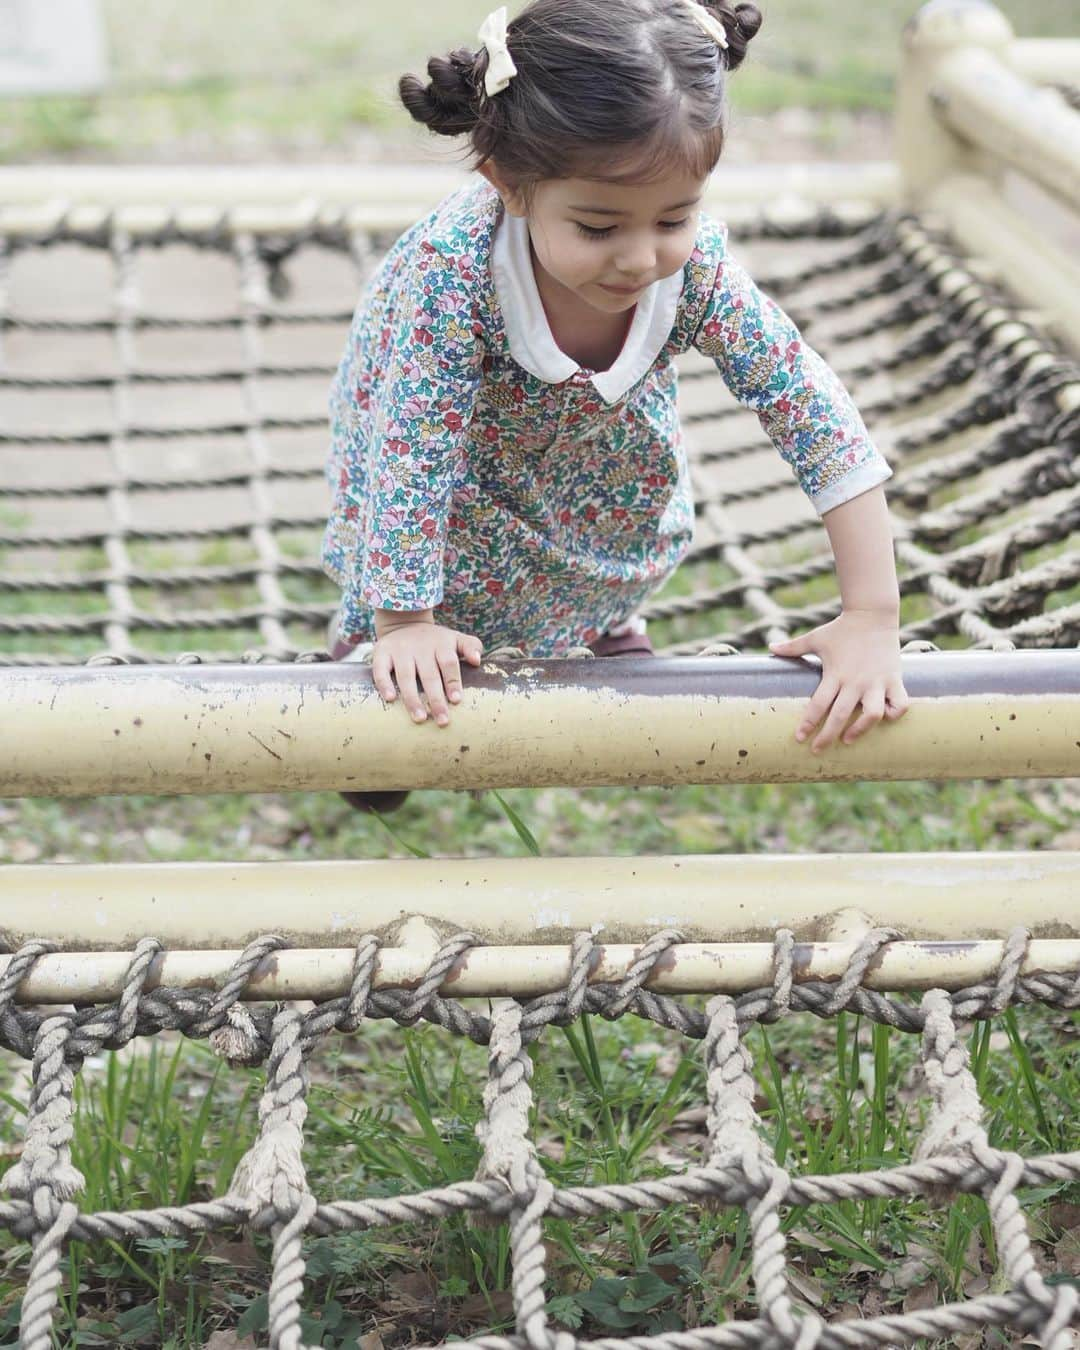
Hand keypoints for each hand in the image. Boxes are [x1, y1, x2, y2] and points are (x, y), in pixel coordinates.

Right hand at [372, 611, 483, 726]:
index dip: (452, 682)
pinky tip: (390, 699)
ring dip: (412, 698)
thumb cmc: (436, 641)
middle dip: (436, 699)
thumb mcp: (455, 638)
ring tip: (420, 718)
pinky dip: (384, 684)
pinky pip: (380, 669)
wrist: (404, 623)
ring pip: (406, 676)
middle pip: (429, 674)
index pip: (449, 663)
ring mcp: (400, 649)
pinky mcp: (382, 652)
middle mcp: (420, 646)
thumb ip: (471, 646)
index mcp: (441, 644)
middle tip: (442, 721)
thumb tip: (477, 661)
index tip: (456, 701)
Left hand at [769, 609, 909, 751]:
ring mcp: (877, 682)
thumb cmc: (841, 628)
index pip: (819, 704)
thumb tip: (770, 647)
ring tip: (848, 739)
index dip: (808, 723)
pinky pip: (900, 704)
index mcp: (835, 674)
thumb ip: (793, 647)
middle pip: (841, 716)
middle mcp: (856, 681)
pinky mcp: (895, 679)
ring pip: (872, 715)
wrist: (873, 613)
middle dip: (828, 736)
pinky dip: (894, 714)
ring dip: (861, 730)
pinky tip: (885, 719)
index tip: (799, 738)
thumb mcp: (815, 637)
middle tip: (817, 750)